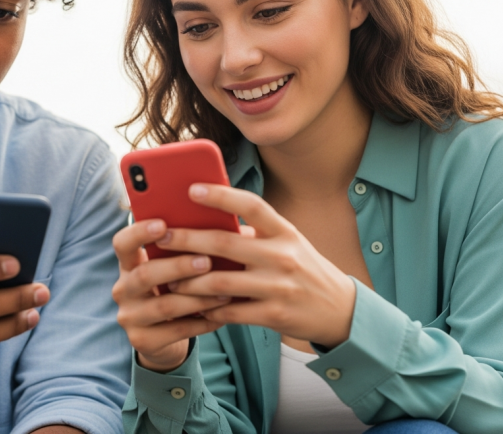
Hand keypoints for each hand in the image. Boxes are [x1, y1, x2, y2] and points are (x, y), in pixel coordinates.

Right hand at [111, 220, 230, 371]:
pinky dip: (202, 322)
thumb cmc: (176, 290)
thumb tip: (240, 230)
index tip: (163, 224)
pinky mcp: (142, 341)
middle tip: (207, 261)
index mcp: (129, 264)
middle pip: (145, 274)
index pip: (122, 243)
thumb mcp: (174, 269)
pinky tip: (222, 315)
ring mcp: (130, 317)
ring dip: (197, 297)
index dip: (139, 232)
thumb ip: (193, 249)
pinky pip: (177, 330)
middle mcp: (123, 289)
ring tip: (224, 292)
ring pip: (164, 305)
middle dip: (178, 267)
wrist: (163, 338)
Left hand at [159, 184, 355, 348]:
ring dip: (189, 281)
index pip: (251, 205)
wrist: (340, 309)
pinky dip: (207, 310)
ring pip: (220, 282)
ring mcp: (278, 287)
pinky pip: (230, 312)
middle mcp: (282, 256)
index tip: (192, 188)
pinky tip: (190, 307)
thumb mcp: (287, 242)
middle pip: (225, 244)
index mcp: (284, 231)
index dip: (221, 195)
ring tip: (168, 278)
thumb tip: (206, 220)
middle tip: (162, 236)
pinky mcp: (273, 315)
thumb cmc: (303, 268)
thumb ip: (253, 233)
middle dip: (187, 239)